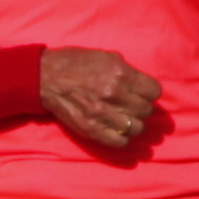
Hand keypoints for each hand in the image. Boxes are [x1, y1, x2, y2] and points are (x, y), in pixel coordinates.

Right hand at [38, 46, 164, 150]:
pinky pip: (120, 142)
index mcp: (120, 73)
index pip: (154, 91)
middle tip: (130, 105)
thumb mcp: (105, 56)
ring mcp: (103, 114)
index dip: (149, 92)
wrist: (45, 77)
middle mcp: (114, 94)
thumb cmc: (75, 63)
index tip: (142, 93)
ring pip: (137, 128)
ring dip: (132, 124)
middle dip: (141, 108)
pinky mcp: (91, 129)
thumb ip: (127, 70)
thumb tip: (141, 85)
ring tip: (123, 118)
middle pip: (146, 110)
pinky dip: (122, 139)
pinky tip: (117, 131)